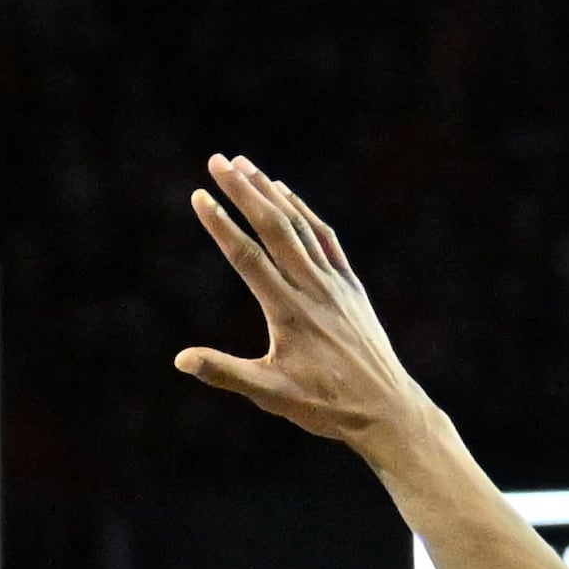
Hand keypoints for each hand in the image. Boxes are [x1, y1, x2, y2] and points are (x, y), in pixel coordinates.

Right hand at [174, 157, 436, 453]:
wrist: (386, 408)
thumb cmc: (326, 406)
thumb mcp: (270, 395)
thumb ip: (226, 373)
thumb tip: (181, 360)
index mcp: (288, 313)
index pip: (247, 257)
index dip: (221, 224)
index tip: (199, 195)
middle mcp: (312, 289)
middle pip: (274, 227)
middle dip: (244, 190)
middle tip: (217, 160)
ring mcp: (335, 284)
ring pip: (300, 226)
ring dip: (271, 193)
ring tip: (244, 165)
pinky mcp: (351, 287)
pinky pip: (325, 238)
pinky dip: (303, 212)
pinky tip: (286, 194)